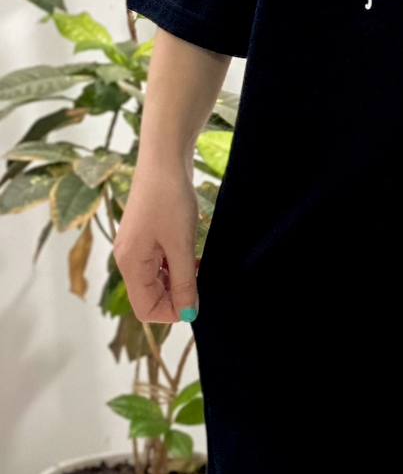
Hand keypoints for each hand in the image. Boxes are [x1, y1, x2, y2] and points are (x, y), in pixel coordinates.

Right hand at [113, 163, 199, 323]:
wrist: (164, 160)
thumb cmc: (170, 199)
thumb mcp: (181, 245)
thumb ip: (185, 282)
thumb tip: (188, 313)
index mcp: (130, 264)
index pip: (145, 309)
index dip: (172, 311)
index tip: (197, 299)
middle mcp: (128, 258)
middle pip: (151, 295)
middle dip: (178, 294)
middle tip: (203, 279)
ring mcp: (136, 246)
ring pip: (158, 279)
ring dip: (180, 278)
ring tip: (200, 264)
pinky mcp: (147, 235)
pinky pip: (160, 262)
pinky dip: (177, 264)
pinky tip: (194, 254)